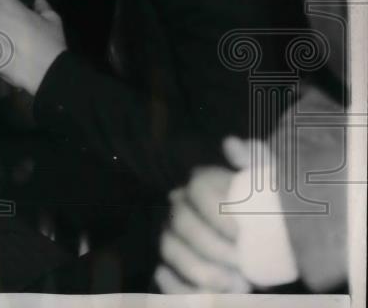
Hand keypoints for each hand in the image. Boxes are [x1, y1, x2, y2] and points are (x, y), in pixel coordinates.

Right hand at [154, 138, 254, 292]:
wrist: (273, 250)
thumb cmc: (269, 215)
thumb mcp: (269, 185)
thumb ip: (257, 162)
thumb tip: (231, 143)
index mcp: (202, 184)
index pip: (197, 188)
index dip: (217, 213)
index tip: (243, 235)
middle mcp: (179, 207)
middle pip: (181, 222)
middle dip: (213, 248)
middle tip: (244, 267)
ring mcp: (172, 237)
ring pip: (169, 249)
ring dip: (200, 270)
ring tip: (235, 285)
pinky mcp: (170, 267)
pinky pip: (163, 277)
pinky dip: (178, 287)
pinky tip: (204, 294)